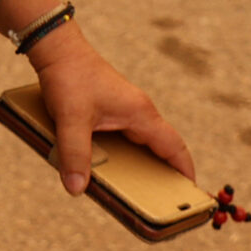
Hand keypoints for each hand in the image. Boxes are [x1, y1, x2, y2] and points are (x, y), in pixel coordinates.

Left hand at [28, 23, 194, 196]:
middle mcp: (138, 111)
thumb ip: (74, 154)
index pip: (174, 146)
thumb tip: (77, 189)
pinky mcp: (111, 108)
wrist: (57, 48)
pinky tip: (111, 167)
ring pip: (143, 142)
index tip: (192, 194)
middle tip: (164, 202)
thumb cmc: (69, 77)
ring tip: (139, 192)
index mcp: (140, 113)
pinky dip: (126, 153)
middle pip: (161, 147)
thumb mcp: (70, 119)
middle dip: (165, 174)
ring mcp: (125, 108)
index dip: (184, 170)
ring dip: (143, 164)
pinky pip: (127, 136)